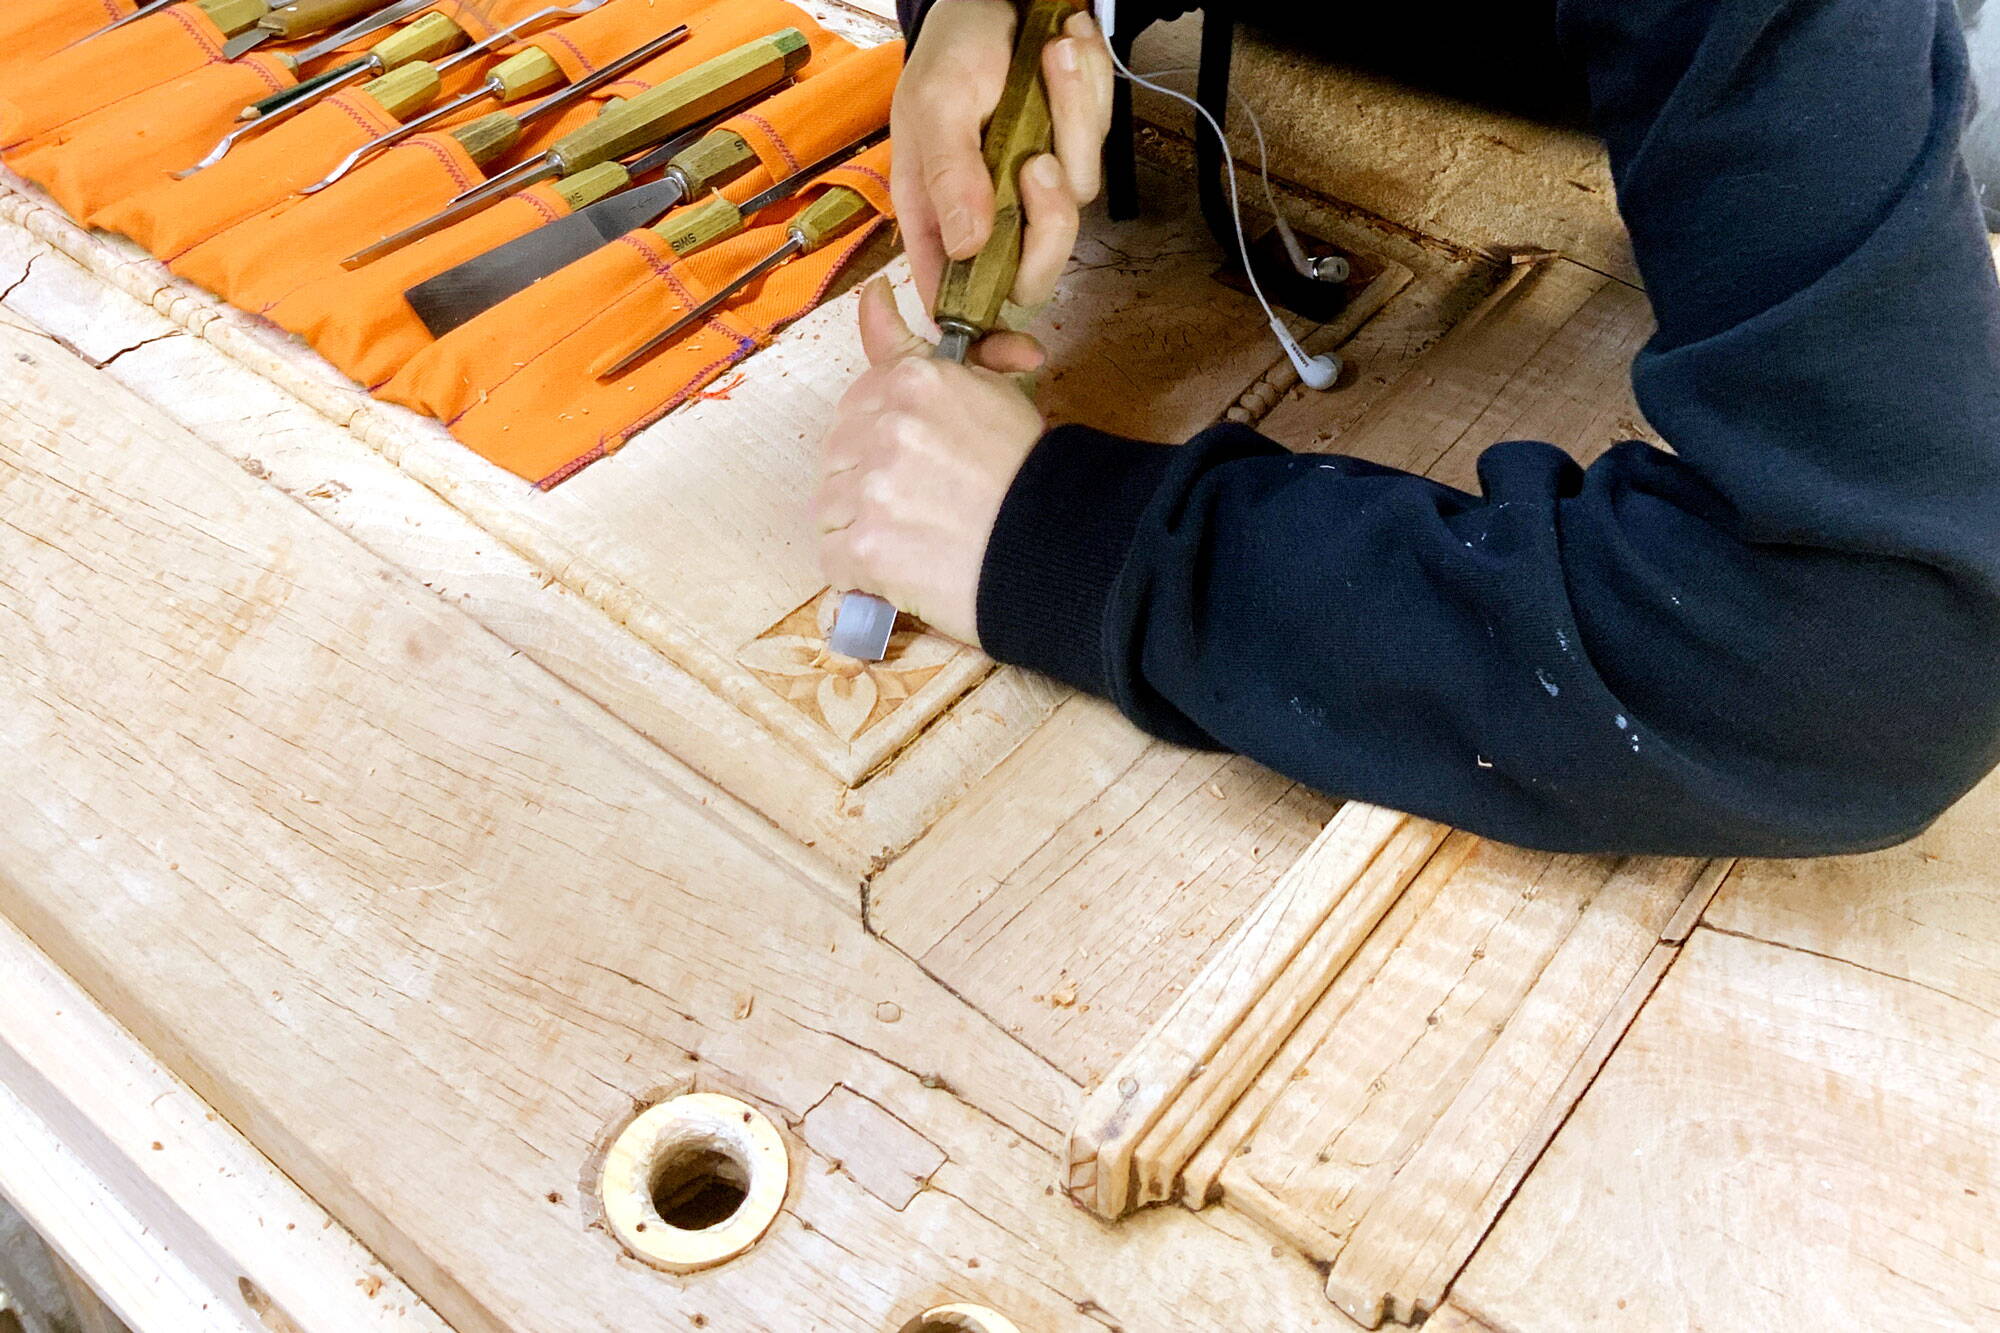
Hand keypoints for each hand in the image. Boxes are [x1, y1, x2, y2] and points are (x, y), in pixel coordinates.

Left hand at [815, 277, 1046, 646]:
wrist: (1062, 544)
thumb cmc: (1028, 471)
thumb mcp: (979, 388)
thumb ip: (912, 346)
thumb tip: (871, 296)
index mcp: (912, 380)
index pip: (858, 406)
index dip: (882, 439)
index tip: (912, 461)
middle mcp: (886, 426)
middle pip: (838, 457)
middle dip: (868, 482)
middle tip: (924, 505)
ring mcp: (873, 488)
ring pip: (830, 510)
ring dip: (864, 528)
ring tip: (918, 539)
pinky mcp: (869, 547)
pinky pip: (836, 561)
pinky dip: (863, 574)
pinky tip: (904, 570)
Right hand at [892, 0, 1114, 369]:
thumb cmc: (953, 50)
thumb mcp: (935, 105)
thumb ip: (947, 176)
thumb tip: (968, 246)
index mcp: (938, 219)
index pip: (956, 302)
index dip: (984, 338)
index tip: (1019, 354)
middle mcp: (986, 216)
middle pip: (1035, 267)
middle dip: (1047, 218)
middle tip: (1037, 159)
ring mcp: (1032, 190)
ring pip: (1075, 203)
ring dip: (1072, 120)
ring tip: (1053, 56)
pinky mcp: (1072, 156)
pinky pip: (1097, 150)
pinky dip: (1088, 94)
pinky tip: (1066, 51)